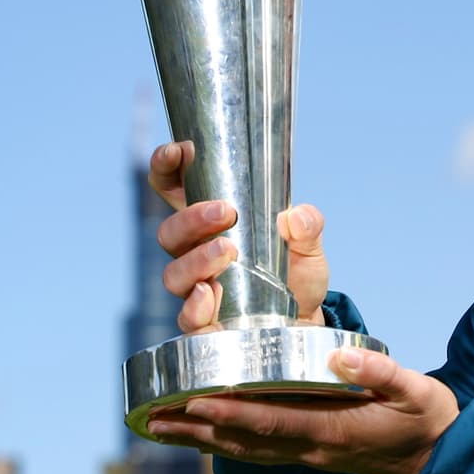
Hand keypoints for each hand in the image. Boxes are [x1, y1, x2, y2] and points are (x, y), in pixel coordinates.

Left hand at [146, 347, 459, 473]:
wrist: (444, 461)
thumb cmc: (430, 420)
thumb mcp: (416, 390)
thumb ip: (380, 371)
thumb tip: (341, 353)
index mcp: (332, 430)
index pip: (268, 421)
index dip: (227, 412)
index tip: (190, 399)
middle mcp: (312, 448)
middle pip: (242, 440)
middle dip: (195, 428)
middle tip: (149, 418)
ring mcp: (310, 454)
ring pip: (244, 449)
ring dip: (200, 439)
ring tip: (159, 427)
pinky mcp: (311, 452)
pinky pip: (257, 451)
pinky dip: (224, 444)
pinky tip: (203, 435)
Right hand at [149, 140, 330, 331]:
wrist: (304, 318)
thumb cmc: (295, 271)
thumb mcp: (308, 243)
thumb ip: (307, 226)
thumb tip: (296, 217)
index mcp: (211, 221)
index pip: (172, 187)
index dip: (166, 166)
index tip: (179, 151)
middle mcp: (195, 252)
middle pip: (169, 231)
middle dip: (190, 218)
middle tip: (225, 212)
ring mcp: (196, 287)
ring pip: (173, 273)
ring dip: (196, 260)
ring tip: (227, 252)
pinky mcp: (205, 321)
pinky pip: (186, 317)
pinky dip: (195, 307)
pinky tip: (210, 296)